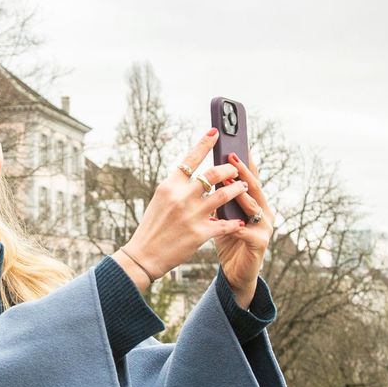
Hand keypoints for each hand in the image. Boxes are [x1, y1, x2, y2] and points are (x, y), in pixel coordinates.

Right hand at [113, 129, 248, 289]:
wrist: (144, 254)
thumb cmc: (153, 225)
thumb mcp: (161, 199)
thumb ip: (179, 186)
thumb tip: (199, 175)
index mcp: (170, 186)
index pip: (190, 158)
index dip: (204, 144)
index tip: (215, 132)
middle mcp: (181, 197)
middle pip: (213, 174)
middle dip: (228, 169)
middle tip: (235, 169)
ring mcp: (191, 215)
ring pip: (224, 196)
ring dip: (237, 189)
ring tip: (243, 187)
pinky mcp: (200, 233)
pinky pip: (225, 223)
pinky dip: (235, 221)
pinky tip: (241, 219)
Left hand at [213, 153, 273, 307]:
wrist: (235, 272)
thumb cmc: (227, 240)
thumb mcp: (222, 215)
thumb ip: (219, 198)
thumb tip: (206, 174)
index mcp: (255, 201)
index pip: (249, 177)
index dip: (243, 161)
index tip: (235, 143)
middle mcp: (264, 211)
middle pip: (253, 186)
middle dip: (242, 170)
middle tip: (232, 155)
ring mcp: (264, 227)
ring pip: (253, 205)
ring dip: (240, 193)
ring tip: (228, 182)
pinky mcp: (260, 243)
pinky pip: (246, 231)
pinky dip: (236, 225)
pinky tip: (227, 220)